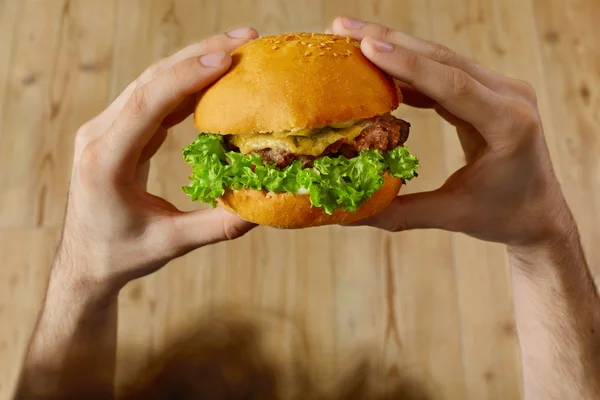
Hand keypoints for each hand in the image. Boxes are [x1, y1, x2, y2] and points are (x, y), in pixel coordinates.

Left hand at [59, 28, 257, 293]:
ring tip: (236, 50)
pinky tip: (213, 76)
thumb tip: (266, 206)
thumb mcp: (172, 244)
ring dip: (193, 62)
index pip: (148, 103)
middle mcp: (100, 135)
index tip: (227, 59)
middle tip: (245, 39)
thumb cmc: (122, 254)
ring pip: (153, 82)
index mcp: (106, 160)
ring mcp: (107, 128)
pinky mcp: (119, 130)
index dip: (187, 76)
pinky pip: (154, 97)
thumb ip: (219, 225)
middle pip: (152, 80)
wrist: (85, 260)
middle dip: (199, 54)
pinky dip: (186, 84)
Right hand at [329, 17, 572, 245]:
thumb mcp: (451, 216)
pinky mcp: (489, 93)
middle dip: (391, 40)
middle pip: (443, 59)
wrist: (539, 213)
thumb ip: (399, 213)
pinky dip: (411, 70)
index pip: (452, 84)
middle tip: (344, 28)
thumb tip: (347, 215)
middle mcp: (509, 97)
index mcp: (508, 124)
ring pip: (442, 61)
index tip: (367, 46)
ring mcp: (501, 91)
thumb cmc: (502, 216)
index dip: (407, 64)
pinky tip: (380, 67)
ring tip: (354, 40)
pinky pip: (445, 75)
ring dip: (398, 49)